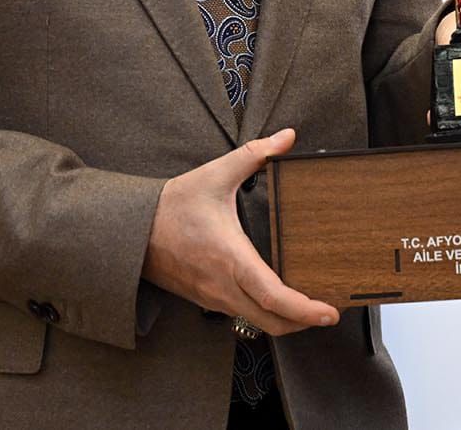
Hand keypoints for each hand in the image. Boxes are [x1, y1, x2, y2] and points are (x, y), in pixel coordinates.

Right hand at [141, 128, 338, 335]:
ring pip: (257, 323)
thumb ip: (254, 155)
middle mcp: (223, 286)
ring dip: (287, 321)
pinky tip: (281, 300)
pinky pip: (243, 316)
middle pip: (271, 322)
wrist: (130, 231)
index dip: (303, 309)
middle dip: (304, 323)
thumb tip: (286, 138)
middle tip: (331, 312)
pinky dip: (267, 315)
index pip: (272, 296)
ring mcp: (214, 297)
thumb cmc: (171, 205)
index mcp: (230, 257)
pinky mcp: (207, 299)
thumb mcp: (214, 174)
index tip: (329, 313)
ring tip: (312, 307)